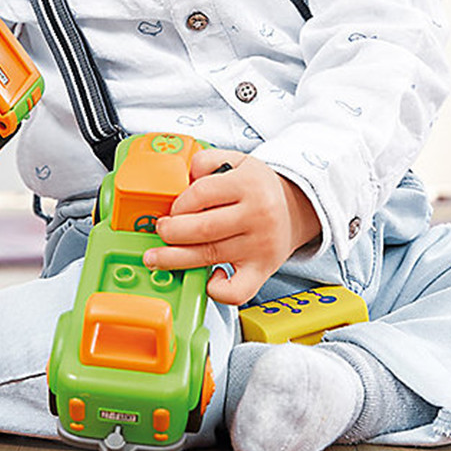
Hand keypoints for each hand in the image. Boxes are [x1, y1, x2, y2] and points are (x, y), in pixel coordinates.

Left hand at [143, 148, 320, 305]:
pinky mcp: (263, 270)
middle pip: (203, 228)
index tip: (172, 209)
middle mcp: (257, 215)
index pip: (202, 194)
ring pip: (210, 256)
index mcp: (248, 184)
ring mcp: (260, 246)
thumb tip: (182, 178)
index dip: (179, 203)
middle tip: (162, 231)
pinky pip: (238, 291)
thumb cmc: (257, 187)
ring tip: (156, 258)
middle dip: (171, 232)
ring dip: (175, 259)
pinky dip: (218, 291)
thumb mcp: (236, 160)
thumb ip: (206, 161)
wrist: (295, 208)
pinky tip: (208, 278)